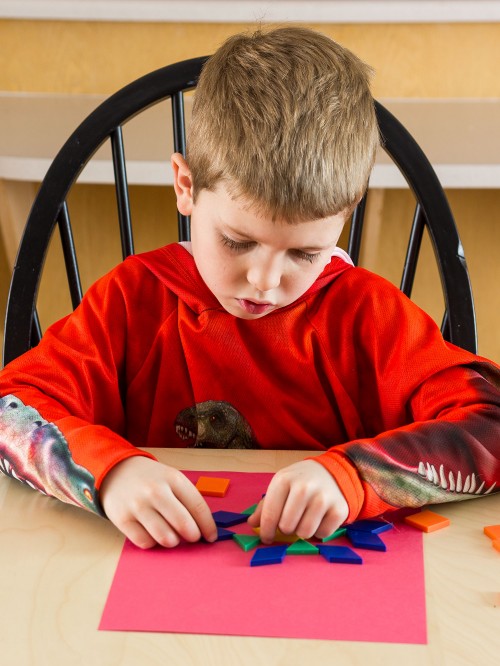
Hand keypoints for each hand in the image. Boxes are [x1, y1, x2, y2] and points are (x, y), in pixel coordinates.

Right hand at [100, 456, 217, 548]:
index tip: (211, 536)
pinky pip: (146, 543)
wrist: (116, 471)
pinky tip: (153, 532)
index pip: (198, 507)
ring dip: (173, 541)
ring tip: (172, 534)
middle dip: (193, 536)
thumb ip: (187, 500)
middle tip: (192, 536)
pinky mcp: (123, 520)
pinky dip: (153, 543)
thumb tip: (204, 528)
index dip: (208, 526)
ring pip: (166, 538)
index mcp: (173, 479)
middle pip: (184, 525)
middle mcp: (156, 492)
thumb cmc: (151, 479)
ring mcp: (138, 506)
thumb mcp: (172, 479)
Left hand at [247, 460, 348, 543]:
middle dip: (286, 528)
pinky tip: (319, 518)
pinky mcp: (339, 509)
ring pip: (305, 533)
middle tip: (291, 521)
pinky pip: (322, 534)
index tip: (267, 537)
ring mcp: (323, 498)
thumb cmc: (300, 481)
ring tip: (304, 518)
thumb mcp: (281, 485)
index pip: (269, 515)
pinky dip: (319, 531)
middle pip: (287, 527)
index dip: (266, 531)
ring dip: (302, 531)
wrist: (332, 471)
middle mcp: (304, 488)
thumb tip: (252, 523)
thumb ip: (265, 505)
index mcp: (284, 480)